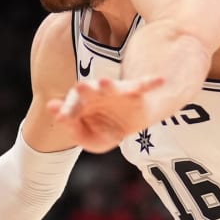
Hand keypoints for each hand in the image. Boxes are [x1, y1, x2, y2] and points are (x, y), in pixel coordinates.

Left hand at [50, 75, 164, 153]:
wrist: (129, 125)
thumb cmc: (104, 130)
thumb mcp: (90, 139)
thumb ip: (75, 130)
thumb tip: (58, 117)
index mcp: (81, 103)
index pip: (72, 106)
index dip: (67, 111)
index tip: (61, 118)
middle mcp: (97, 94)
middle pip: (90, 91)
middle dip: (85, 90)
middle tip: (81, 87)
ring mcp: (116, 92)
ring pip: (113, 87)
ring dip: (109, 85)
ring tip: (106, 83)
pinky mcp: (135, 93)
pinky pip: (144, 86)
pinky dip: (152, 83)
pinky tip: (161, 80)